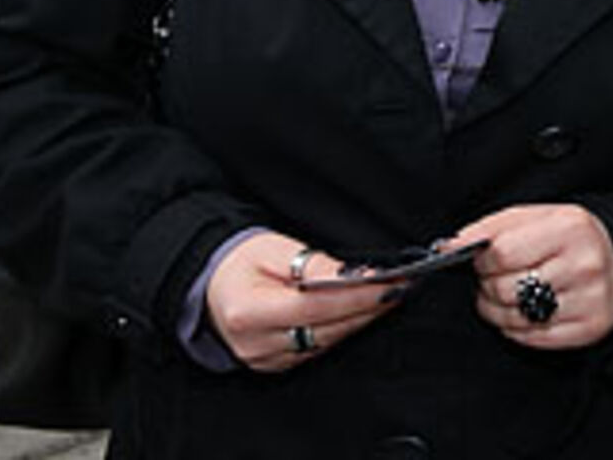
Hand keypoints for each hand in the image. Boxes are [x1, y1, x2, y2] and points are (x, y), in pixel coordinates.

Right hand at [205, 231, 399, 372]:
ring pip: (327, 342)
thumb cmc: (239, 262)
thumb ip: (311, 264)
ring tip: (391, 295)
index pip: (317, 307)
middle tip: (403, 286)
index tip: (390, 282)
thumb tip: (353, 275)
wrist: (209, 285)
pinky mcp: (275, 364)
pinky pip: (318, 349)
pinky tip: (363, 311)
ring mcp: (265, 359)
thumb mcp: (272, 249)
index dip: (358, 296)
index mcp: (248, 312)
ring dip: (361, 319)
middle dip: (368, 307)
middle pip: (327, 329)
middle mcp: (256, 344)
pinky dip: (342, 329)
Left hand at [451, 204, 612, 350]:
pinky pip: (532, 339)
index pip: (501, 253)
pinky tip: (529, 312)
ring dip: (498, 311)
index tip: (482, 261)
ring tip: (509, 295)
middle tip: (498, 279)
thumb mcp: (532, 218)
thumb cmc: (563, 238)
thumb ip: (489, 229)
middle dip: (489, 286)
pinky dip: (520, 329)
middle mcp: (585, 263)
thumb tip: (447, 248)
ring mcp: (591, 298)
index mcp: (570, 227)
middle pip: (505, 289)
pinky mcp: (591, 327)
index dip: (481, 261)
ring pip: (515, 318)